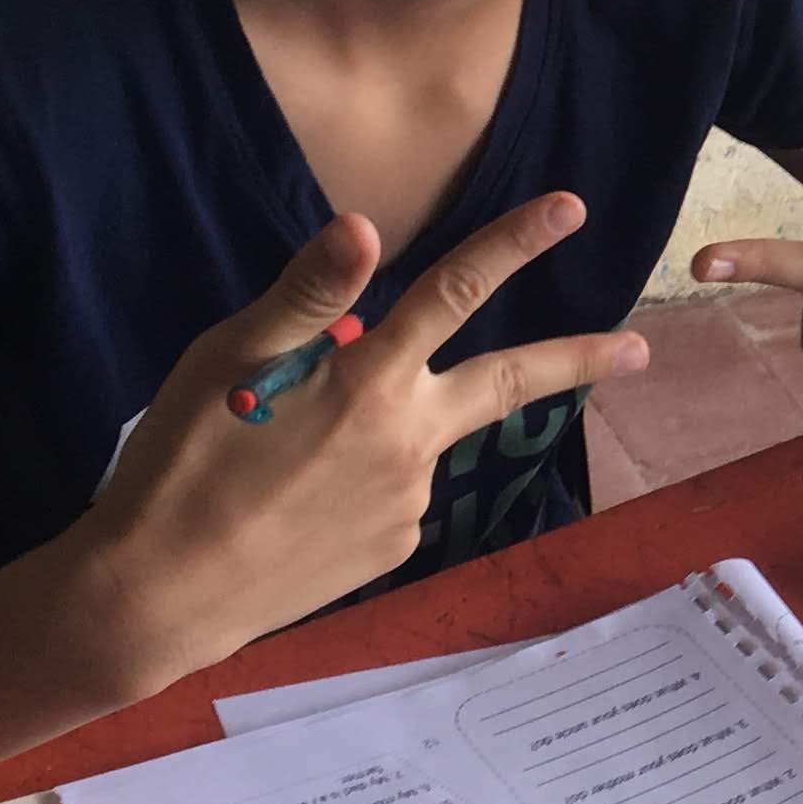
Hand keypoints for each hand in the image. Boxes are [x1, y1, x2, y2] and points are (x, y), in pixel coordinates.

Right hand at [66, 198, 649, 691]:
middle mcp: (410, 440)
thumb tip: (368, 226)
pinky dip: (364, 478)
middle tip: (641, 347)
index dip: (515, 243)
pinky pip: (393, 492)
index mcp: (370, 382)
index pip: (457, 291)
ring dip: (393, 426)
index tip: (572, 210)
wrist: (161, 594)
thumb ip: (308, 295)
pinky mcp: (393, 550)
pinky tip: (299, 499)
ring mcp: (409, 502)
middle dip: (581, 358)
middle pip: (512, 381)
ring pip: (422, 437)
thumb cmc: (183, 463)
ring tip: (291, 455)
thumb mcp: (229, 361)